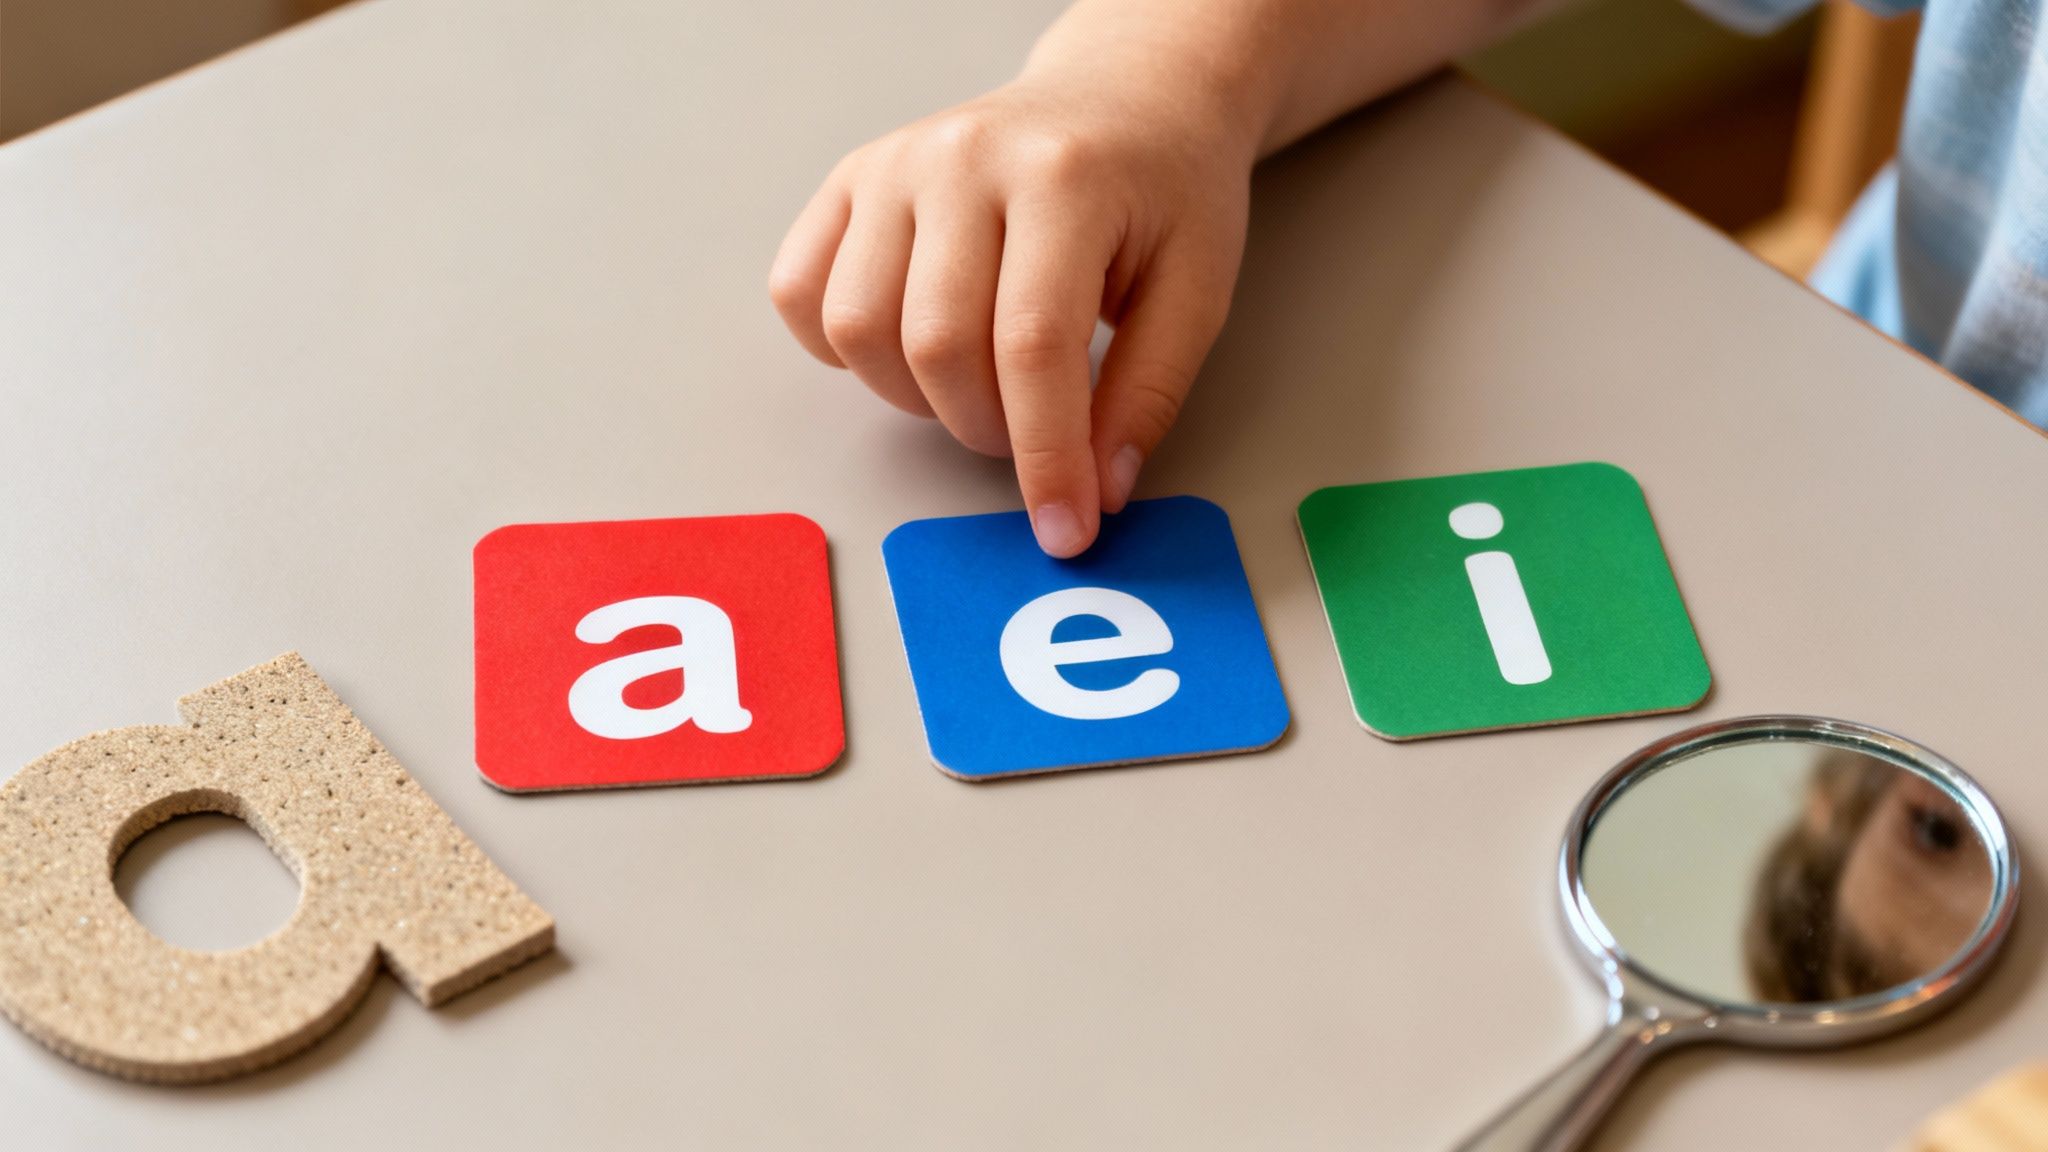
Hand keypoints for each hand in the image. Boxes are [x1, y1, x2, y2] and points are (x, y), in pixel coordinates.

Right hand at [769, 73, 1254, 555]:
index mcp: (1064, 177)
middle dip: (984, 430)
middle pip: (936, 344)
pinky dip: (842, 350)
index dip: (1046, 457)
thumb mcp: (1196, 288)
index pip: (1033, 347)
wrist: (1124, 100)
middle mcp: (963, 159)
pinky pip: (801, 293)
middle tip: (1029, 432)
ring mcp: (894, 164)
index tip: (1063, 528)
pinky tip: (908, 348)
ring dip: (914, 397)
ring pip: (858, 329)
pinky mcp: (851, 180)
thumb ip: (1147, 394)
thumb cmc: (1163, 193)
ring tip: (975, 385)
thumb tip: (1096, 493)